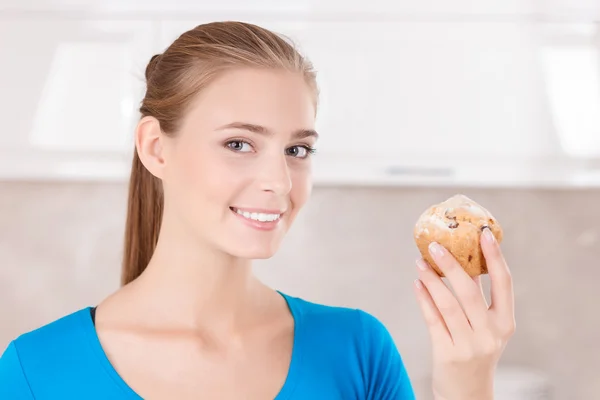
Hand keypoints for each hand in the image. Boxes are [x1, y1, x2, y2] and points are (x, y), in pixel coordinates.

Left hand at [413, 228, 515, 399]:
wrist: (468, 394)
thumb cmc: (476, 351)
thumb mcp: (488, 328)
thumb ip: (479, 299)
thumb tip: (463, 258)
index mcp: (505, 322)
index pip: (503, 282)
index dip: (494, 256)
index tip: (483, 233)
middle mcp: (490, 333)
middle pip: (469, 290)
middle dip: (451, 264)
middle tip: (434, 245)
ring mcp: (469, 345)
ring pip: (447, 303)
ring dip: (431, 279)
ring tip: (419, 262)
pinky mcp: (447, 353)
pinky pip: (432, 319)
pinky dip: (423, 298)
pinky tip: (417, 283)